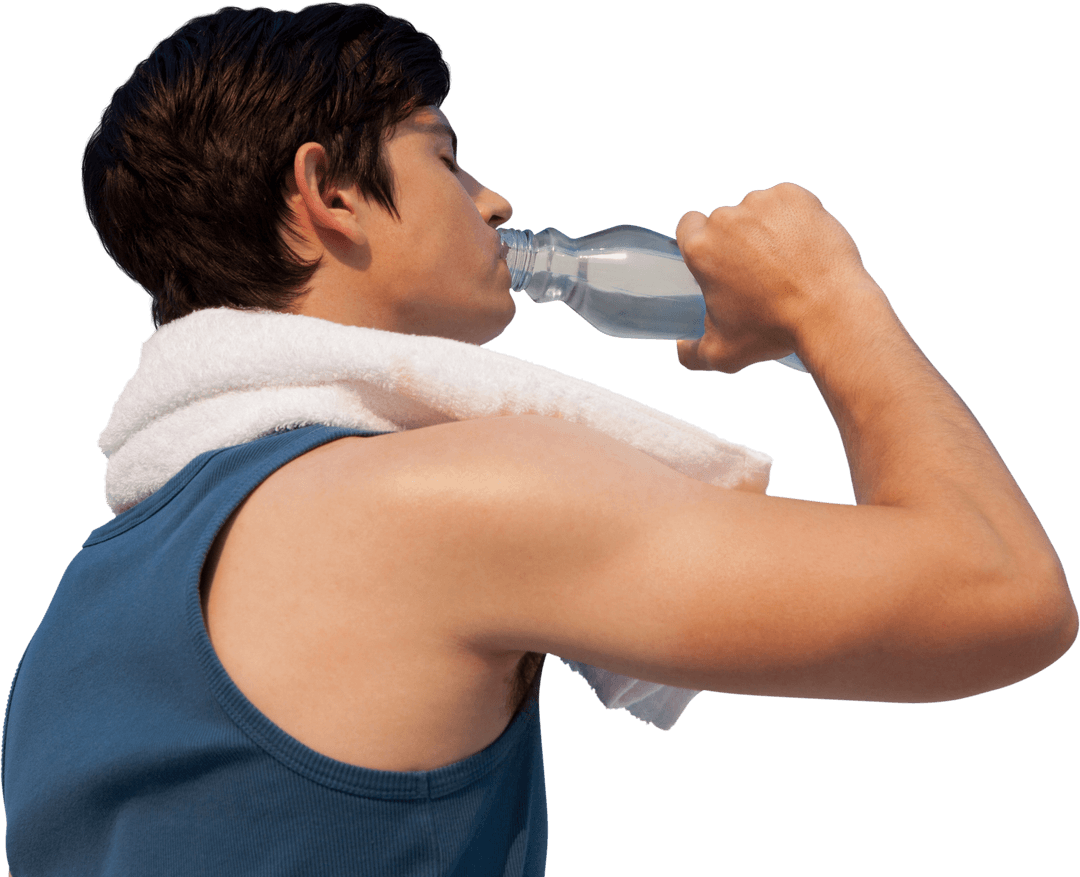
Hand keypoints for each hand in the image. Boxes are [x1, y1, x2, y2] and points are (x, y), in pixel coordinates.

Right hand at [674, 182, 874, 372]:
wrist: (830, 311)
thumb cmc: (773, 331)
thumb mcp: (723, 354)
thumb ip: (692, 354)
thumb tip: (681, 350)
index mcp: (701, 248)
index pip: (687, 228)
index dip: (701, 242)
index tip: (718, 259)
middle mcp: (726, 219)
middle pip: (724, 221)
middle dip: (737, 241)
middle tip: (758, 271)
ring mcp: (762, 203)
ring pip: (757, 210)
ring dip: (765, 229)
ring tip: (787, 262)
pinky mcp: (795, 196)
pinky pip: (787, 202)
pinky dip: (794, 218)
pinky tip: (804, 246)